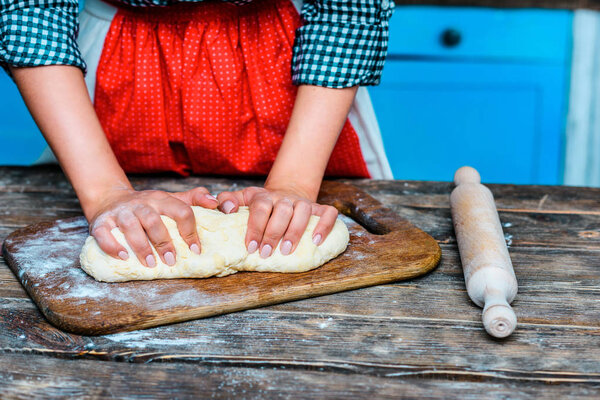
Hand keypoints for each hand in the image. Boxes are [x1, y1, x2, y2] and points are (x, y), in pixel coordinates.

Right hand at [88, 187, 218, 266]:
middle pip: (154, 220)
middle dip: (164, 242)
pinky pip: (104, 233)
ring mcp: (120, 212)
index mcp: (161, 199)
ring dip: (141, 246)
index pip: (180, 211)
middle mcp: (141, 204)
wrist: (111, 199)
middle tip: (171, 260)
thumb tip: (215, 203)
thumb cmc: (148, 206)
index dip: (190, 231)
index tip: (195, 250)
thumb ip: (193, 200)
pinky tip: (122, 257)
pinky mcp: (101, 222)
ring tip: (150, 264)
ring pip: (131, 226)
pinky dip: (112, 245)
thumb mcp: (171, 199)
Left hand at [216, 186, 337, 257]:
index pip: (260, 208)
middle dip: (273, 233)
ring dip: (296, 231)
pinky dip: (324, 225)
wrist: (286, 191)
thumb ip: (228, 200)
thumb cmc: (260, 204)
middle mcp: (284, 198)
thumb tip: (225, 208)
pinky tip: (317, 241)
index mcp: (264, 196)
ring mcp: (303, 202)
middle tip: (266, 253)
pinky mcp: (319, 208)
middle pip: (282, 210)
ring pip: (303, 211)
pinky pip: (328, 213)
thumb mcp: (243, 199)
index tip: (251, 247)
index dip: (255, 227)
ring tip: (287, 250)